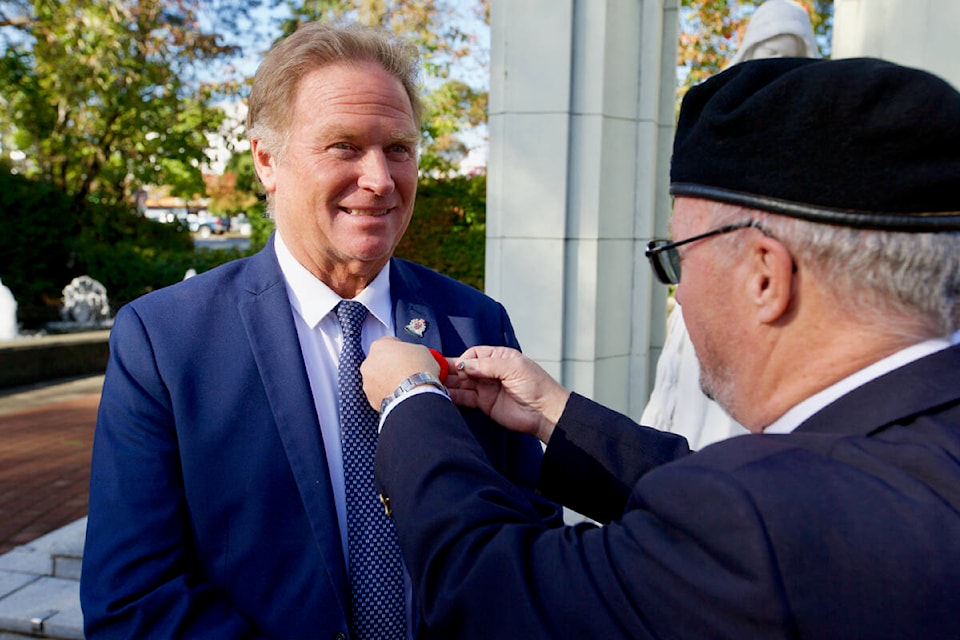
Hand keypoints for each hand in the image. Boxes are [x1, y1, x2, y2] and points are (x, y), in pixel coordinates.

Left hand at [361, 337, 439, 409]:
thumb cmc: (418, 371)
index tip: (406, 354)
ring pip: (377, 379)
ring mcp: (368, 382)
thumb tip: (415, 356)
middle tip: (405, 370)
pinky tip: (400, 395)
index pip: (388, 343)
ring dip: (387, 381)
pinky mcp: (371, 399)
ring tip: (404, 385)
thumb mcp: (422, 350)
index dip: (400, 348)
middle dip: (391, 365)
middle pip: (380, 362)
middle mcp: (369, 363)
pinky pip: (379, 394)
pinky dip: (388, 395)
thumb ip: (411, 350)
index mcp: (379, 346)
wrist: (415, 395)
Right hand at [447, 346, 569, 443]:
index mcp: (499, 357)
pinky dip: (454, 397)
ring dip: (449, 384)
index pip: (474, 354)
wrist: (545, 412)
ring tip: (435, 385)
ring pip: (462, 384)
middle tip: (435, 374)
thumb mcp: (513, 368)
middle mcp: (490, 371)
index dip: (464, 360)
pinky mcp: (484, 404)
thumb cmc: (535, 385)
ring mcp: (486, 388)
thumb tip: (463, 365)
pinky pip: (465, 399)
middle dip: (451, 371)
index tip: (459, 366)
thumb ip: (488, 365)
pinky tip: (444, 396)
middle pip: (465, 369)